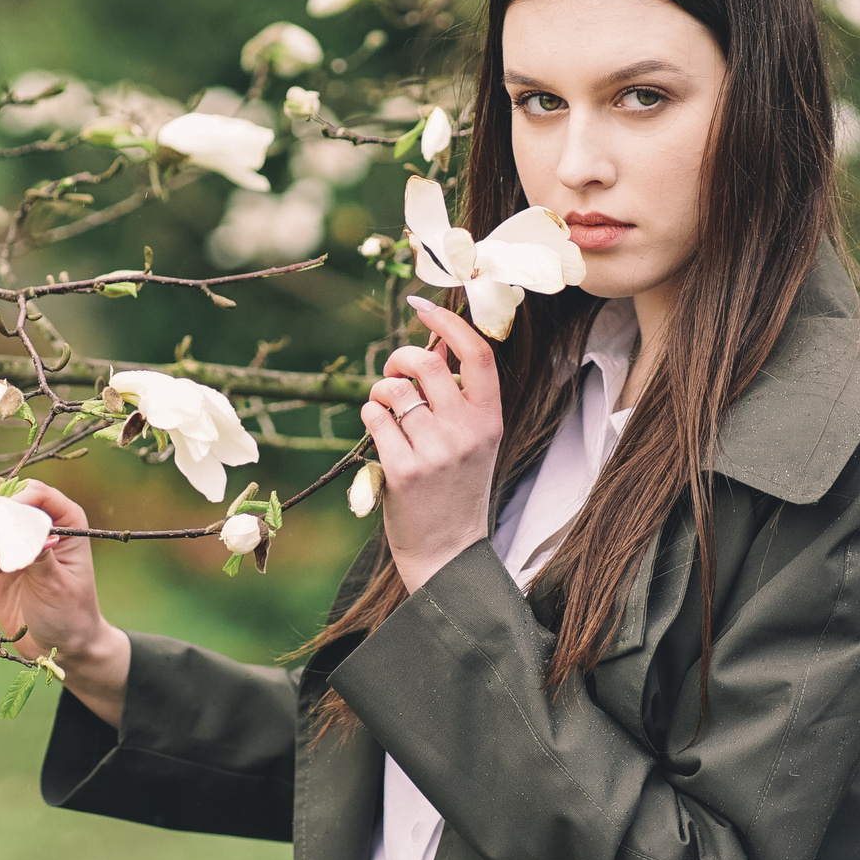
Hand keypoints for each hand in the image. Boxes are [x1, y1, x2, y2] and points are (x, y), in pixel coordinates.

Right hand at [0, 480, 130, 726]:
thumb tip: (13, 528)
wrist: (60, 646)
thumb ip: (34, 555)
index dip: (12, 500)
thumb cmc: (70, 613)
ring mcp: (13, 541)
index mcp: (65, 520)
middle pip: (2, 501)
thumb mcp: (56, 584)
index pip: (36, 495)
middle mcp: (38, 524)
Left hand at [361, 295, 503, 591]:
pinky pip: (375, 418)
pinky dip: (370, 417)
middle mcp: (467, 431)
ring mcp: (436, 451)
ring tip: (384, 409)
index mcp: (490, 419)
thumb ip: (458, 398)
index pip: (478, 354)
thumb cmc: (455, 490)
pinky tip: (379, 435)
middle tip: (394, 373)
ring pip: (394, 390)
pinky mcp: (404, 470)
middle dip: (401, 357)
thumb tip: (434, 344)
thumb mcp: (473, 442)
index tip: (421, 306)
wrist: (448, 553)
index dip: (448, 323)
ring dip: (380, 391)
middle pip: (427, 362)